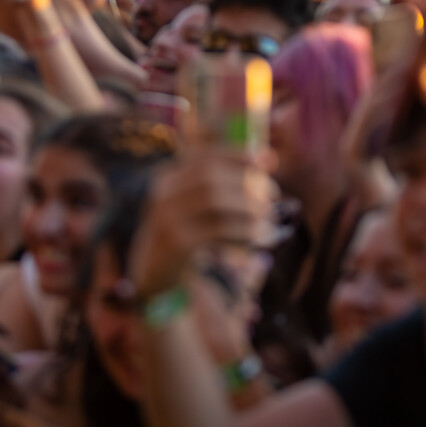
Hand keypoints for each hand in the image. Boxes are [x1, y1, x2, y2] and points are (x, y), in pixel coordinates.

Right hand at [129, 150, 275, 300]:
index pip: (204, 157)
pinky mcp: (177, 243)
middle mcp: (165, 194)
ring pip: (214, 201)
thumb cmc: (183, 232)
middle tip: (272, 194)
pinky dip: (242, 231)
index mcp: (168, 178)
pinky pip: (217, 231)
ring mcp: (168, 218)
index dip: (237, 155)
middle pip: (210, 177)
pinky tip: (257, 236)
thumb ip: (221, 183)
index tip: (266, 159)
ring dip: (247, 207)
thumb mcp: (191, 204)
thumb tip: (267, 158)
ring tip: (267, 217)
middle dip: (245, 182)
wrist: (153, 271)